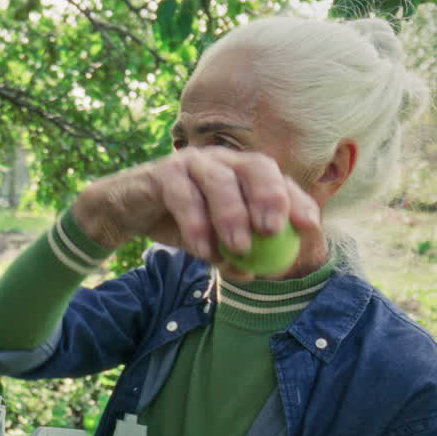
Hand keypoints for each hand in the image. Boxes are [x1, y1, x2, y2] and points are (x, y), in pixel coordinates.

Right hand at [72, 147, 322, 276]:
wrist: (128, 212)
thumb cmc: (179, 222)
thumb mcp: (213, 241)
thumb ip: (235, 255)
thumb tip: (258, 274)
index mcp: (243, 173)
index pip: (278, 180)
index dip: (296, 200)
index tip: (308, 226)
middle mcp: (223, 161)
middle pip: (256, 166)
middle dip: (269, 196)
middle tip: (273, 230)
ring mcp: (193, 162)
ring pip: (220, 181)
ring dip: (231, 215)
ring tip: (239, 249)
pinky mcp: (164, 172)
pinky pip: (183, 195)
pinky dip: (195, 224)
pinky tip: (201, 249)